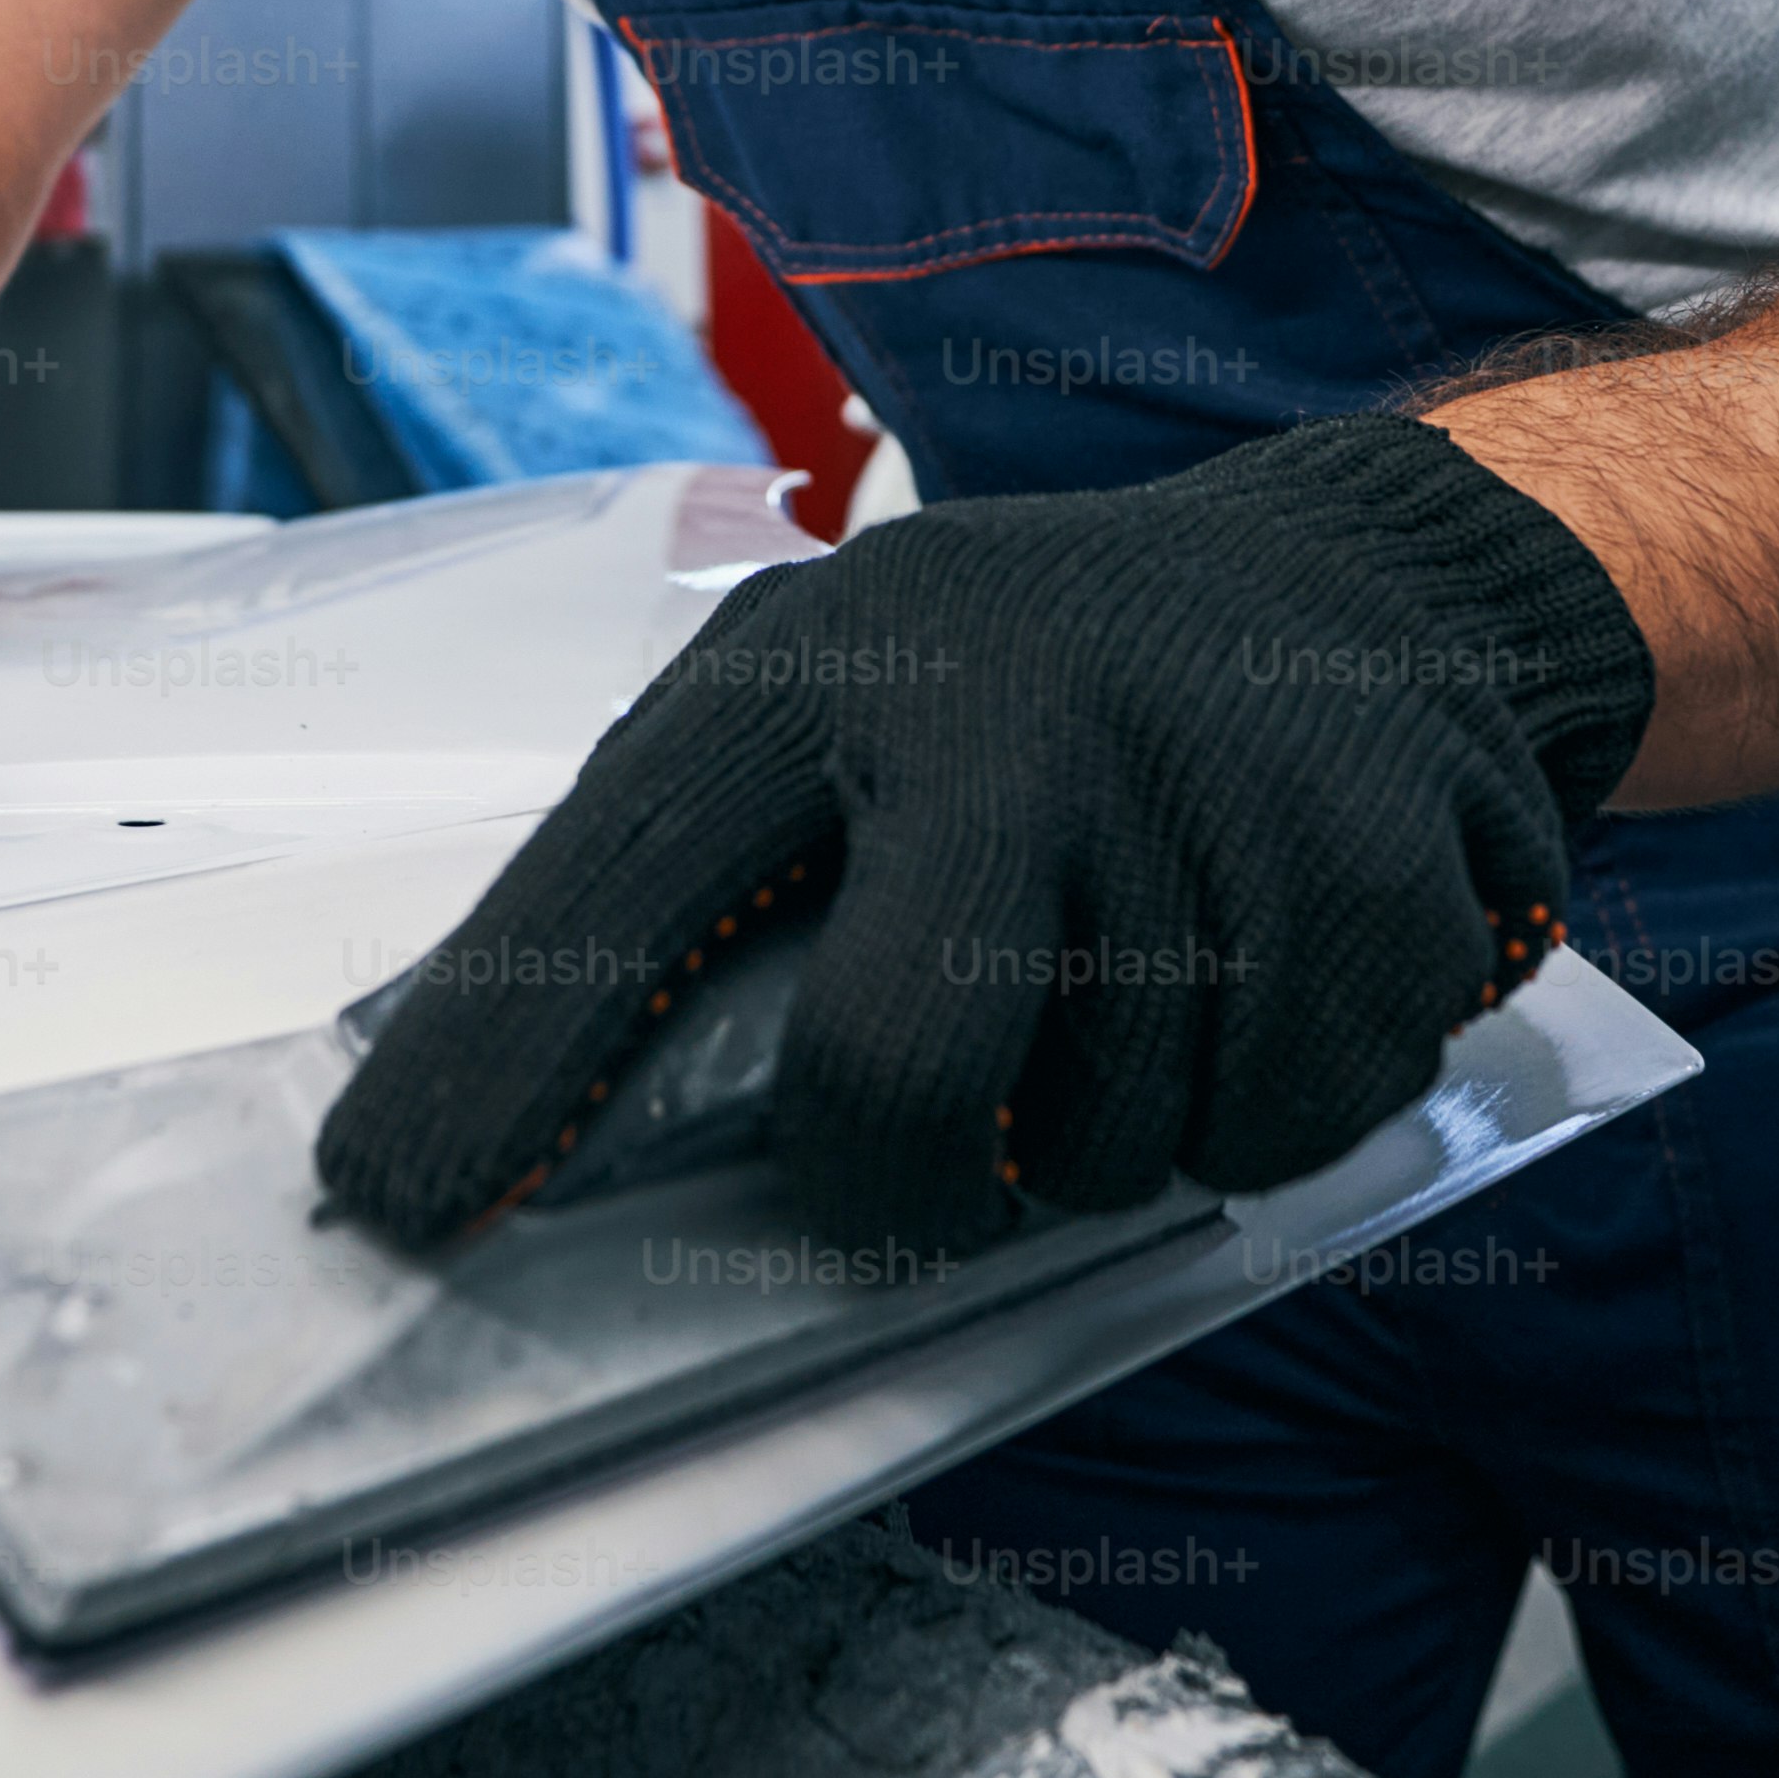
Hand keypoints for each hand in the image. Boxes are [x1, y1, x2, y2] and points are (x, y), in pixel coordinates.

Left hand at [317, 411, 1655, 1256]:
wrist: (1360, 577)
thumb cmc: (1039, 678)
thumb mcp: (838, 694)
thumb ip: (689, 878)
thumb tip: (463, 1101)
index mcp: (833, 665)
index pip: (624, 882)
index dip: (503, 1057)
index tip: (394, 1200)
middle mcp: (1015, 712)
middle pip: (900, 1072)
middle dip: (907, 1172)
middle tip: (942, 1144)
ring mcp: (1212, 789)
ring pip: (1118, 1143)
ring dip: (1113, 1133)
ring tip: (1132, 982)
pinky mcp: (1384, 873)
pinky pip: (1286, 1130)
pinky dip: (1266, 1112)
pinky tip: (1256, 978)